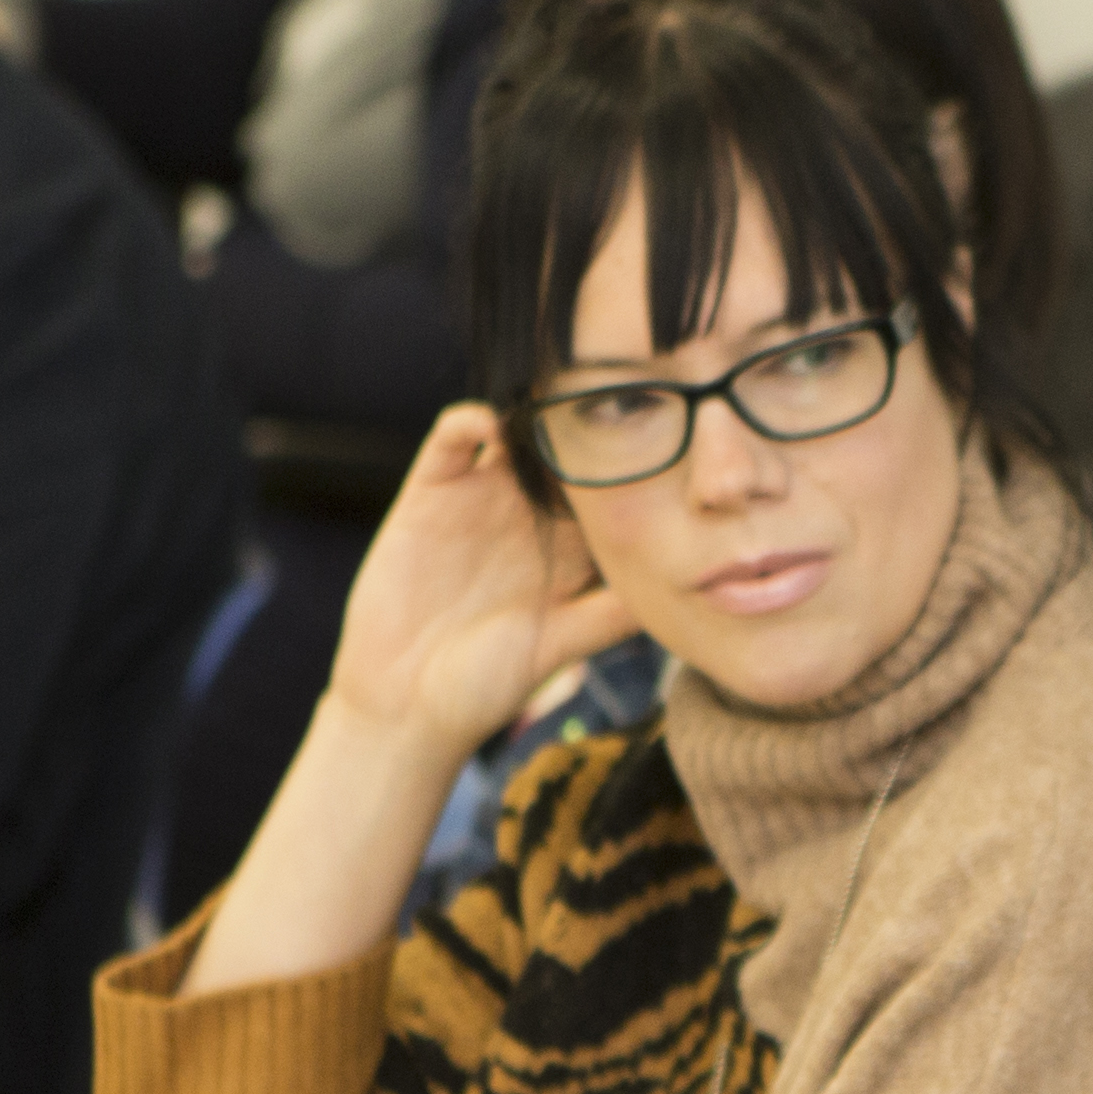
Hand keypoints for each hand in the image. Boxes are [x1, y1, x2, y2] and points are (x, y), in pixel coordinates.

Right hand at [324, 406, 650, 765]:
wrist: (404, 704)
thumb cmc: (487, 686)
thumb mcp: (562, 645)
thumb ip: (613, 614)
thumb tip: (688, 586)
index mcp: (572, 547)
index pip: (612, 488)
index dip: (636, 461)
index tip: (662, 435)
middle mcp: (530, 516)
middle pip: (567, 447)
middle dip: (590, 417)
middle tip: (613, 389)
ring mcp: (480, 498)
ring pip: (515, 430)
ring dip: (534, 409)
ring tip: (556, 396)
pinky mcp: (431, 491)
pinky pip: (453, 436)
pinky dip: (473, 418)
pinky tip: (494, 425)